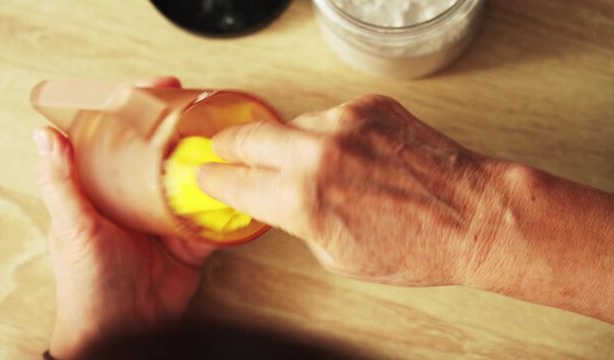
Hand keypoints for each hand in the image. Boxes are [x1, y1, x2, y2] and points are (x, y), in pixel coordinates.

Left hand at [34, 77, 217, 358]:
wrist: (124, 328)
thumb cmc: (88, 283)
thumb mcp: (73, 227)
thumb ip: (62, 183)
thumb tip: (45, 136)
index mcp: (109, 189)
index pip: (123, 138)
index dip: (139, 109)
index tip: (157, 88)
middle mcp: (140, 198)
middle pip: (164, 153)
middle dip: (183, 128)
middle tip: (202, 105)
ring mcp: (169, 218)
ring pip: (193, 180)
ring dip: (209, 161)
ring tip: (228, 139)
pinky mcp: (192, 240)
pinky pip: (214, 217)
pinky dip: (228, 204)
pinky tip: (240, 187)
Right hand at [198, 95, 498, 285]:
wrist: (469, 216)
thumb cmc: (415, 246)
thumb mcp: (336, 255)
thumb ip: (297, 220)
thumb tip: (277, 199)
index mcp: (303, 200)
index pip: (234, 182)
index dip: (214, 180)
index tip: (207, 175)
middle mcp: (318, 154)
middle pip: (247, 136)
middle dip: (232, 147)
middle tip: (228, 151)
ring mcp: (344, 124)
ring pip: (292, 124)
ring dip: (290, 143)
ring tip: (313, 164)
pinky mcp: (369, 107)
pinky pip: (330, 116)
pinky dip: (330, 134)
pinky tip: (349, 154)